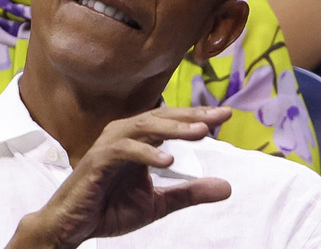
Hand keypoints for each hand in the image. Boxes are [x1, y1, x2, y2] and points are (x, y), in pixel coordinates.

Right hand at [9, 106, 232, 248]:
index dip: (198, 116)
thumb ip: (191, 193)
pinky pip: (124, 150)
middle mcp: (125, 136)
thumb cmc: (110, 209)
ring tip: (201, 131)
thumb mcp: (159, 203)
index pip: (173, 122)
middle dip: (193, 115)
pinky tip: (168, 160)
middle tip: (220, 115)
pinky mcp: (96, 161)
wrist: (72, 227)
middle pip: (162, 117)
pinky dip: (147, 153)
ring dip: (174, 128)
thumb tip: (228, 188)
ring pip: (145, 127)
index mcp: (140, 141)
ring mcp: (109, 146)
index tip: (226, 114)